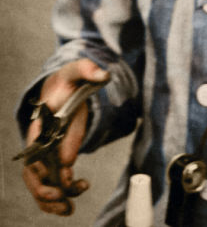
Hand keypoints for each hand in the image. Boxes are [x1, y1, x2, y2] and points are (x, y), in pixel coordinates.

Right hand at [22, 58, 108, 215]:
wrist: (63, 89)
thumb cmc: (68, 82)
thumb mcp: (77, 71)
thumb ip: (88, 69)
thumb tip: (104, 74)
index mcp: (42, 121)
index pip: (35, 143)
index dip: (42, 160)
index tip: (61, 168)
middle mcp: (40, 141)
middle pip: (32, 170)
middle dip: (43, 188)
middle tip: (62, 196)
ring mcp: (46, 153)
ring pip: (39, 183)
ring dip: (51, 200)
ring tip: (69, 208)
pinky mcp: (55, 161)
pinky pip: (50, 184)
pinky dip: (57, 197)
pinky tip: (72, 200)